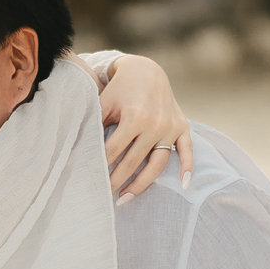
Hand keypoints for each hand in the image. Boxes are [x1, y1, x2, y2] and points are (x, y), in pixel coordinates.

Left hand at [97, 54, 193, 203]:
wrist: (146, 71)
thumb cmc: (120, 89)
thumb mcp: (104, 102)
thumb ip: (95, 125)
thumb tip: (81, 152)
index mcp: (134, 117)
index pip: (114, 150)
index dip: (101, 166)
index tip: (91, 180)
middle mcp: (155, 123)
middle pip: (133, 161)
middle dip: (116, 181)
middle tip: (103, 196)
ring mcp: (170, 126)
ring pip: (157, 163)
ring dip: (141, 184)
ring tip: (125, 198)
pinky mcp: (182, 126)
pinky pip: (187, 150)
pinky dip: (188, 166)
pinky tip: (183, 184)